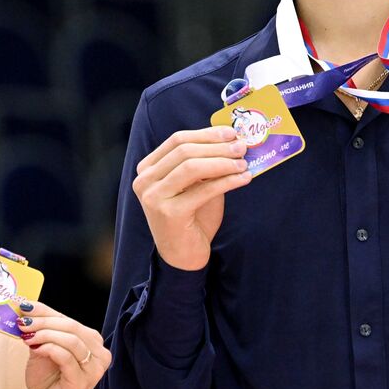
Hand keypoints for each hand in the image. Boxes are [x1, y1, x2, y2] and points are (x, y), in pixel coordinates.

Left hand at [16, 302, 110, 388]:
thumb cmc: (50, 383)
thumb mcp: (44, 351)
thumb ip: (41, 333)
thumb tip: (25, 313)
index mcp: (93, 343)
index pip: (69, 319)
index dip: (45, 310)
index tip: (25, 306)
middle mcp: (99, 353)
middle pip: (72, 326)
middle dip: (44, 321)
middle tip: (23, 321)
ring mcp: (93, 368)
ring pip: (71, 339)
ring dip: (46, 333)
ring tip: (27, 335)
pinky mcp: (82, 380)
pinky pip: (66, 357)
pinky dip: (49, 348)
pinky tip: (35, 348)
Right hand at [133, 125, 251, 270]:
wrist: (183, 256)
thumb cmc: (191, 218)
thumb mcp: (195, 185)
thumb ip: (204, 163)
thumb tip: (231, 140)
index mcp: (147, 169)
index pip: (177, 140)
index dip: (206, 134)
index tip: (231, 133)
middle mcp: (144, 181)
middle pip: (184, 150)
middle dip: (217, 146)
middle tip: (241, 147)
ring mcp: (154, 197)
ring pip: (191, 167)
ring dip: (222, 162)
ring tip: (244, 163)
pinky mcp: (169, 213)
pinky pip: (203, 190)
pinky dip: (227, 181)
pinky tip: (243, 179)